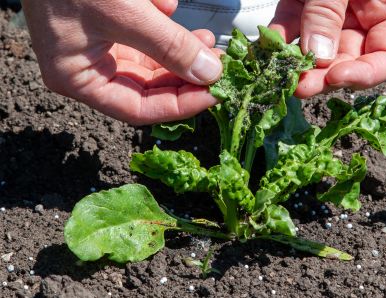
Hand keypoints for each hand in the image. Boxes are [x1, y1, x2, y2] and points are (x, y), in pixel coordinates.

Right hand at [21, 0, 222, 124]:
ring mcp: (98, 45)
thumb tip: (208, 74)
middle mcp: (88, 68)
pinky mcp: (109, 23)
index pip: (137, 109)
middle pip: (147, 87)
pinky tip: (168, 7)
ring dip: (179, 50)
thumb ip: (168, 45)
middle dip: (184, 76)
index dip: (179, 105)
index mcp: (78, 78)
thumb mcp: (123, 12)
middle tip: (216, 66)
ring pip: (149, 61)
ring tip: (207, 40)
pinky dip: (162, 24)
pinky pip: (143, 34)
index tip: (213, 94)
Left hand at [270, 0, 385, 97]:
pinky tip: (264, 48)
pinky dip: (274, 40)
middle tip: (298, 85)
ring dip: (294, 65)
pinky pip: (286, 29)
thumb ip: (330, 12)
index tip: (336, 78)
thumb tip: (318, 56)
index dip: (364, 75)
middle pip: (343, 62)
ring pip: (312, 52)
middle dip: (320, 78)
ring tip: (279, 71)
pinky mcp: (297, 7)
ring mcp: (326, 17)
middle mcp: (358, 22)